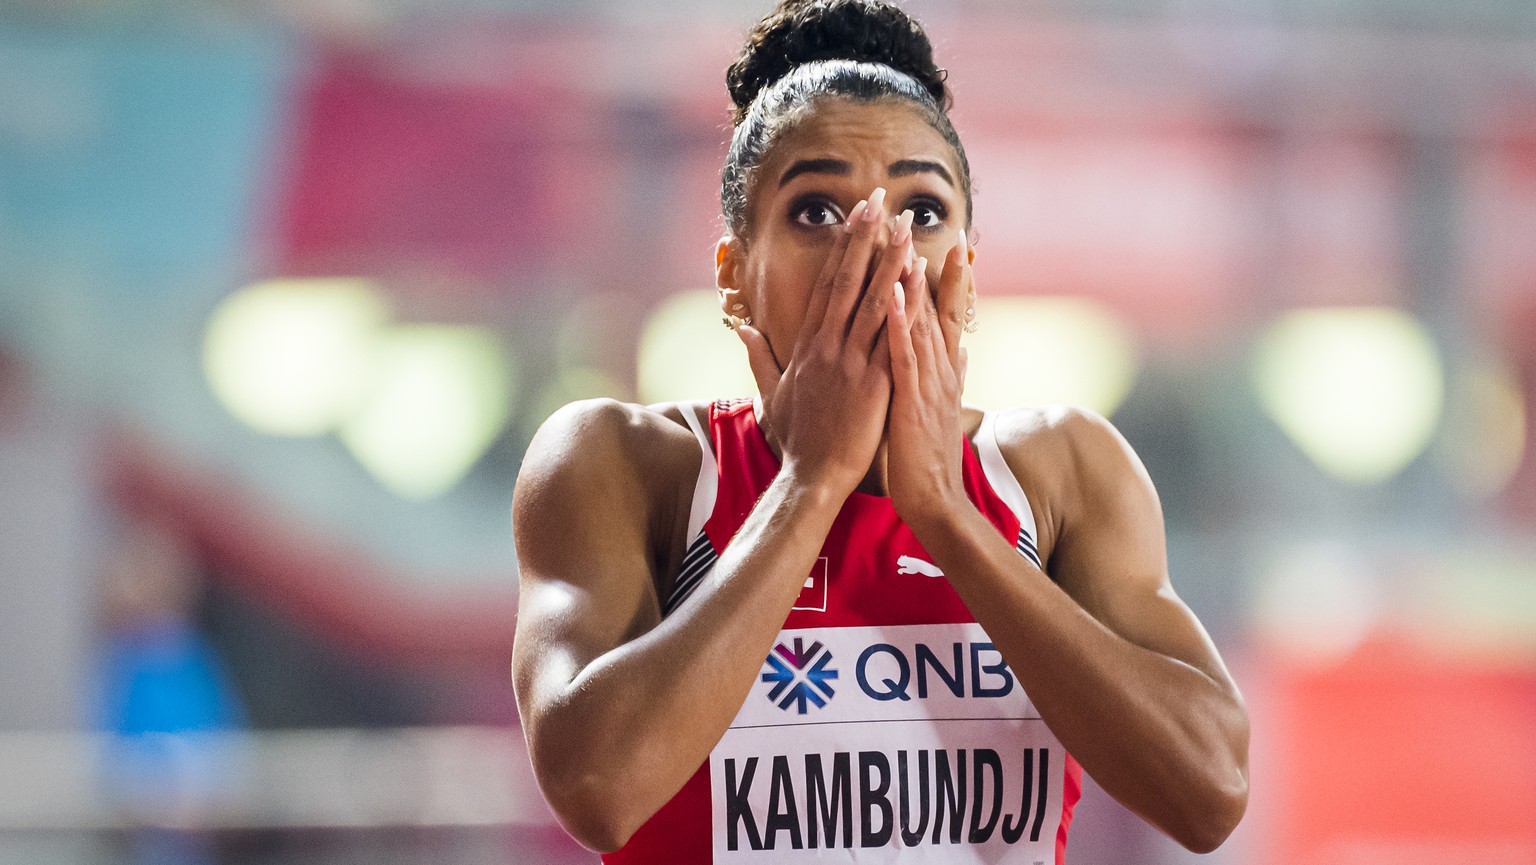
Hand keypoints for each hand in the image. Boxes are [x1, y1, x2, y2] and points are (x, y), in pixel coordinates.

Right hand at [735, 188, 911, 496]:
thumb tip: (743, 327)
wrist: (812, 478)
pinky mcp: (873, 382)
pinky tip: (916, 277)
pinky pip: (890, 335)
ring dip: (888, 259)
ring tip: (903, 225)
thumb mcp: (771, 394)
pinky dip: (903, 304)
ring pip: (873, 301)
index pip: (826, 286)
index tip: (851, 218)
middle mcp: (827, 347)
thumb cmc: (796, 441)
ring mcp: (850, 362)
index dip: (840, 250)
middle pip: (847, 281)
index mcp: (807, 347)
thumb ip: (759, 357)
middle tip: (877, 200)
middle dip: (863, 238)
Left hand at [885, 232, 970, 529]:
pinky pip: (902, 354)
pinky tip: (890, 293)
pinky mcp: (911, 400)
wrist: (935, 501)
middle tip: (924, 220)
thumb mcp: (941, 409)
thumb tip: (963, 351)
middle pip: (934, 308)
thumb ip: (951, 377)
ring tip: (904, 240)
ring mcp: (926, 383)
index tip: (951, 242)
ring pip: (919, 322)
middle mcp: (938, 370)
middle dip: (930, 264)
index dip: (947, 278)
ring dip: (911, 281)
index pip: (943, 315)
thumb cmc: (928, 458)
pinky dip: (897, 322)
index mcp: (940, 371)